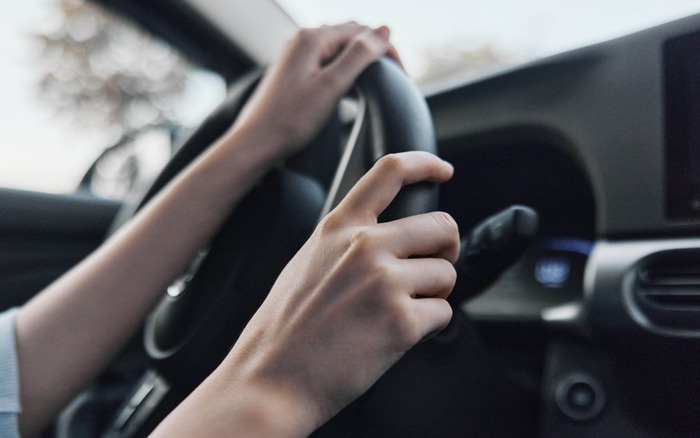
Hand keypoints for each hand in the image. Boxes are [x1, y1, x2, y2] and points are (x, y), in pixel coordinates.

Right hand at [217, 152, 458, 433]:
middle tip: (431, 271)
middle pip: (441, 227)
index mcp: (338, 228)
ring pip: (447, 274)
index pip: (390, 172)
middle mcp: (364, 246)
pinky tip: (395, 337)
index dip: (425, 164)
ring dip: (433, 296)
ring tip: (397, 314)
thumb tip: (385, 241)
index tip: (442, 171)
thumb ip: (345, 243)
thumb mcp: (305, 264)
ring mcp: (384, 281)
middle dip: (445, 251)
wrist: (270, 381)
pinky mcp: (401, 321)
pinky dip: (428, 328)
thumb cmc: (283, 331)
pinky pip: (444, 315)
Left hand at [230, 23, 402, 163]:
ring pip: (340, 48)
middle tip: (397, 79)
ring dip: (362, 60)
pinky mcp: (294, 72)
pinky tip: (352, 85)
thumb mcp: (331, 87)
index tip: (403, 77)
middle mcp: (302, 40)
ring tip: (380, 82)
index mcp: (312, 38)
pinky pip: (327, 60)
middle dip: (376, 53)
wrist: (255, 145)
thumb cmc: (289, 121)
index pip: (363, 32)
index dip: (387, 51)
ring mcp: (296, 55)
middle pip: (352, 36)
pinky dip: (345, 69)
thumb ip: (359, 56)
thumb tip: (385, 31)